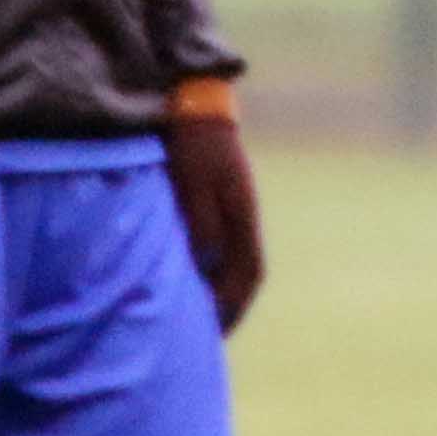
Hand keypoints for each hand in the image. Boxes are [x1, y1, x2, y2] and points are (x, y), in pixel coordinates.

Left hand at [161, 83, 264, 334]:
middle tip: (209, 334)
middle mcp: (243, 214)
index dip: (233, 306)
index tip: (214, 332)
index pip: (248, 273)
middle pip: (246, 271)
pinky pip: (221, 243)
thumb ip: (201, 222)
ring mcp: (233, 205)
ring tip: (201, 312)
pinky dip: (212, 267)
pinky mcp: (218, 197)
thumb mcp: (192, 183)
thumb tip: (206, 263)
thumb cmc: (188, 144)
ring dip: (222, 287)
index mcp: (242, 213)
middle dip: (230, 305)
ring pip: (234, 258)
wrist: (192, 101)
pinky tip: (193, 273)